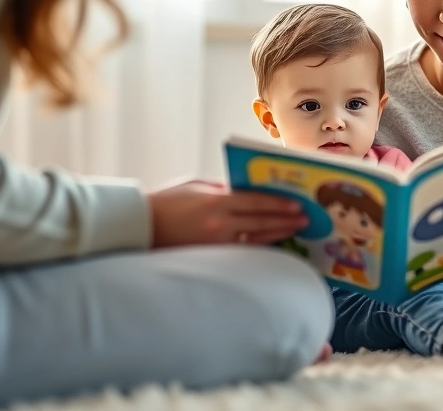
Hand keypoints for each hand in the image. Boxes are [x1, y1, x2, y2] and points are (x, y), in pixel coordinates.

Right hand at [147, 180, 307, 247]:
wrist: (138, 226)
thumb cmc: (166, 202)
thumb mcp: (195, 186)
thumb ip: (222, 189)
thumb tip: (247, 191)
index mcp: (216, 201)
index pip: (256, 202)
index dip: (279, 204)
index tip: (296, 205)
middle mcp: (219, 224)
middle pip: (261, 222)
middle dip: (285, 220)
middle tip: (304, 219)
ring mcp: (215, 243)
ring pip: (255, 240)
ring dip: (277, 235)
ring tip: (293, 231)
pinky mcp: (210, 257)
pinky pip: (241, 252)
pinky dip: (258, 247)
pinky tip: (271, 244)